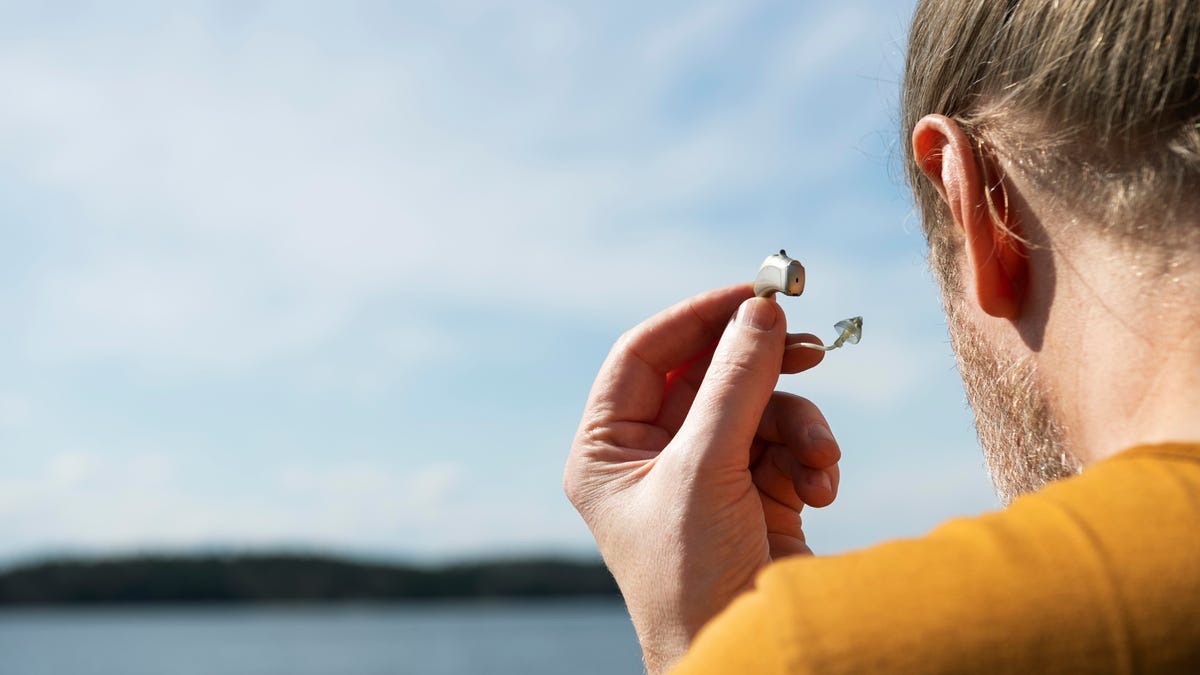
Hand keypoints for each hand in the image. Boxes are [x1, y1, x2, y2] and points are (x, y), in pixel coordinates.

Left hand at [563, 284, 840, 672]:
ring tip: (819, 459)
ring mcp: (704, 472)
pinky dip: (810, 460)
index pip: (645, 355)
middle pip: (709, 374)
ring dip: (798, 426)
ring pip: (758, 408)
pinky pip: (785, 446)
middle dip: (762, 364)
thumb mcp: (704, 470)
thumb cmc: (691, 575)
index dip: (698, 316)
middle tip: (810, 344)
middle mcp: (651, 454)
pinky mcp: (752, 492)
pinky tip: (821, 490)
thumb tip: (760, 312)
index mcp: (608, 448)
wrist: (743, 653)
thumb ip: (735, 384)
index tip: (753, 292)